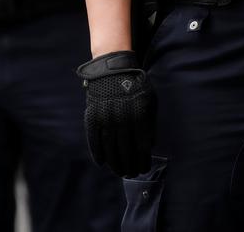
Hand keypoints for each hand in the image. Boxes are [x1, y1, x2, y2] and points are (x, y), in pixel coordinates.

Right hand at [77, 50, 155, 177]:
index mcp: (139, 115)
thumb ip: (151, 123)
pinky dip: (98, 153)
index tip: (143, 169)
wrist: (113, 69)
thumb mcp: (150, 101)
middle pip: (126, 150)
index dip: (142, 161)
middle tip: (132, 174)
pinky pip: (94, 140)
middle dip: (130, 165)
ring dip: (115, 163)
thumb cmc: (136, 87)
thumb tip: (150, 147)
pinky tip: (103, 162)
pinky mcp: (92, 116)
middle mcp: (122, 118)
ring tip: (120, 172)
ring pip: (110, 148)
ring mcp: (106, 118)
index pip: (142, 146)